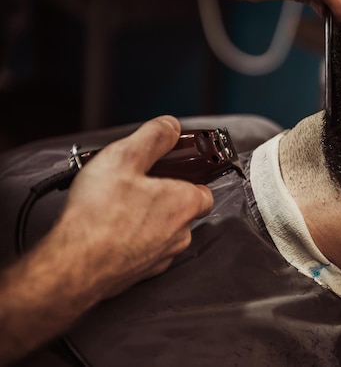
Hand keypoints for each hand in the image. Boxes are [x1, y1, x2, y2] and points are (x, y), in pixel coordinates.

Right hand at [52, 115, 213, 297]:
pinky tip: (109, 231)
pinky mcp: (141, 274)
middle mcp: (180, 234)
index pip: (204, 190)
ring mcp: (161, 257)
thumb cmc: (100, 215)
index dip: (188, 177)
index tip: (170, 168)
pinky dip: (132, 240)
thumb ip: (153, 137)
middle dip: (162, 196)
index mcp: (185, 204)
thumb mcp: (125, 157)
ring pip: (163, 232)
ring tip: (115, 206)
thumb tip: (170, 126)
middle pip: (181, 210)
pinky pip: (143, 251)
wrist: (75, 266)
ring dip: (146, 219)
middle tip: (134, 184)